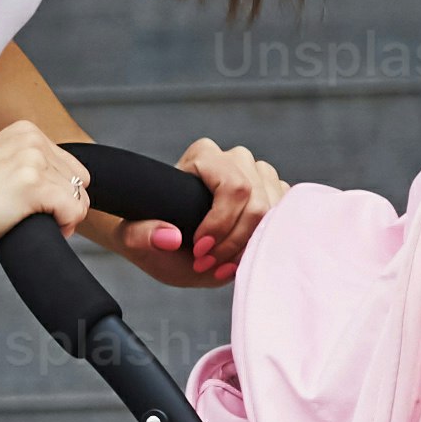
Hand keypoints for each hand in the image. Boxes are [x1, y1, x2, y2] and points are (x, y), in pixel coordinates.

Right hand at [0, 118, 94, 259]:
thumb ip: (26, 166)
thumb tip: (59, 191)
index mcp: (24, 131)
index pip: (70, 166)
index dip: (57, 192)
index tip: (31, 206)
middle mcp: (31, 140)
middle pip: (80, 182)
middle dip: (63, 204)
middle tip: (30, 218)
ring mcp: (33, 161)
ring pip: (79, 199)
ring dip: (60, 219)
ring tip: (27, 223)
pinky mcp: (33, 187)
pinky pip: (74, 212)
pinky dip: (62, 228)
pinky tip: (34, 228)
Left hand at [113, 135, 286, 288]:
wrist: (166, 240)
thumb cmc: (150, 233)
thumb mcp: (134, 237)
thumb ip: (141, 236)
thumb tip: (170, 237)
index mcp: (203, 156)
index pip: (234, 187)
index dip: (222, 223)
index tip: (199, 251)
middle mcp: (236, 159)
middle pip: (258, 202)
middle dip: (234, 241)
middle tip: (207, 265)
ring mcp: (260, 175)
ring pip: (275, 209)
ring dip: (250, 245)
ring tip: (220, 265)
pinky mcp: (274, 195)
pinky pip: (286, 216)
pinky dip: (265, 242)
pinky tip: (240, 257)